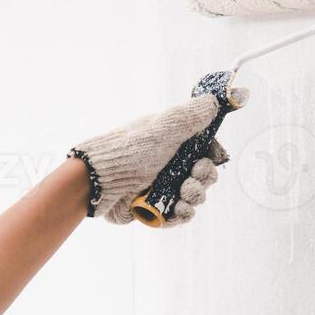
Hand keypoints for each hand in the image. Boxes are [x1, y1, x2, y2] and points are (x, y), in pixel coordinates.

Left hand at [70, 87, 248, 225]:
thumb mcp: (163, 128)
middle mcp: (170, 164)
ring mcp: (163, 187)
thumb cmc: (129, 151)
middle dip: (204, 177)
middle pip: (204, 175)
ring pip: (195, 196)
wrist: (99, 182)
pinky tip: (179, 209)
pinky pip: (180, 215)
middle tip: (191, 177)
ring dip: (195, 196)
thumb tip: (215, 100)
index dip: (211, 156)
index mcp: (173, 142)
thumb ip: (191, 115)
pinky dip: (183, 213)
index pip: (206, 150)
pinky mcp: (155, 209)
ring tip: (182, 193)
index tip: (206, 158)